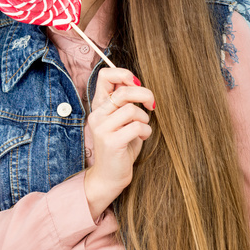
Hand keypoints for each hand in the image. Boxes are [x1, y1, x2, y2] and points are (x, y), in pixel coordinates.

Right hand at [83, 67, 154, 220]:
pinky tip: (141, 138)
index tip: (137, 84)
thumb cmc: (121, 146)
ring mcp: (102, 128)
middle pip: (124, 91)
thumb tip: (137, 83)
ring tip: (141, 130)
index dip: (124, 74)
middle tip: (152, 104)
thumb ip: (126, 102)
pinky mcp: (111, 142)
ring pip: (132, 110)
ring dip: (144, 120)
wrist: (109, 176)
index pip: (105, 76)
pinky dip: (145, 132)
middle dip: (144, 95)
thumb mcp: (122, 120)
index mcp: (98, 106)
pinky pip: (137, 127)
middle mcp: (96, 115)